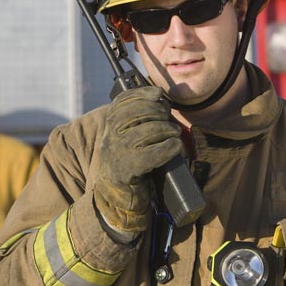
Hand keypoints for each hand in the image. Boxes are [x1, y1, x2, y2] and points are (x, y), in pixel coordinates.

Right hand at [94, 86, 181, 233]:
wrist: (116, 192)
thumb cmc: (128, 159)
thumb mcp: (125, 135)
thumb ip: (135, 117)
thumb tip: (159, 97)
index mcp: (109, 126)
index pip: (123, 101)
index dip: (142, 93)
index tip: (158, 95)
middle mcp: (111, 136)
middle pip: (137, 113)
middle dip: (158, 111)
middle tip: (168, 118)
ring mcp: (119, 152)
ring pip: (147, 131)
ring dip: (167, 129)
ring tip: (175, 133)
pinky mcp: (129, 169)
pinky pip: (153, 154)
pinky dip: (169, 148)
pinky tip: (176, 146)